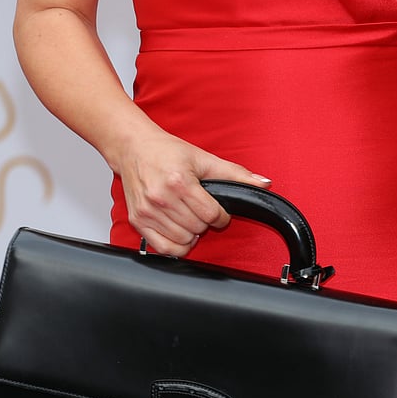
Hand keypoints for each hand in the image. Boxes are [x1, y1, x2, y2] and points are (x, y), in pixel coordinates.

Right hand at [112, 126, 270, 256]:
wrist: (133, 148)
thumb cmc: (167, 152)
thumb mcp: (204, 159)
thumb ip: (236, 174)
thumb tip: (263, 183)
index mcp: (179, 182)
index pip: (212, 215)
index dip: (221, 216)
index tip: (218, 210)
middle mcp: (161, 198)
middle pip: (198, 228)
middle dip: (204, 221)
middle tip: (199, 208)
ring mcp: (147, 211)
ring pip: (183, 241)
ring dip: (191, 233)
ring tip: (188, 216)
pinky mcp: (137, 221)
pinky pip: (164, 249)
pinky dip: (177, 245)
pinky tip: (179, 231)